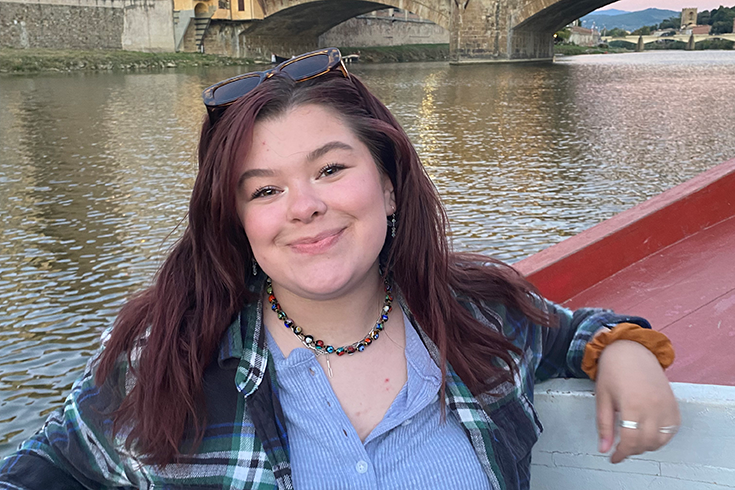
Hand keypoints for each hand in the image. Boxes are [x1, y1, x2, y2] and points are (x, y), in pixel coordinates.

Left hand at [595, 339, 679, 463]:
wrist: (630, 349)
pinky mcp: (674, 403)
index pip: (630, 441)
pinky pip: (672, 429)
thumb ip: (604, 425)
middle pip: (646, 443)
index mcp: (632, 405)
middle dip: (633, 450)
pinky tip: (649, 432)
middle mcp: (653, 407)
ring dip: (648, 445)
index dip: (621, 453)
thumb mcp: (602, 397)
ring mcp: (666, 405)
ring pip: (662, 440)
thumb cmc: (613, 370)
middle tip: (621, 447)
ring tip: (634, 440)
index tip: (614, 457)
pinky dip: (663, 436)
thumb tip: (603, 448)